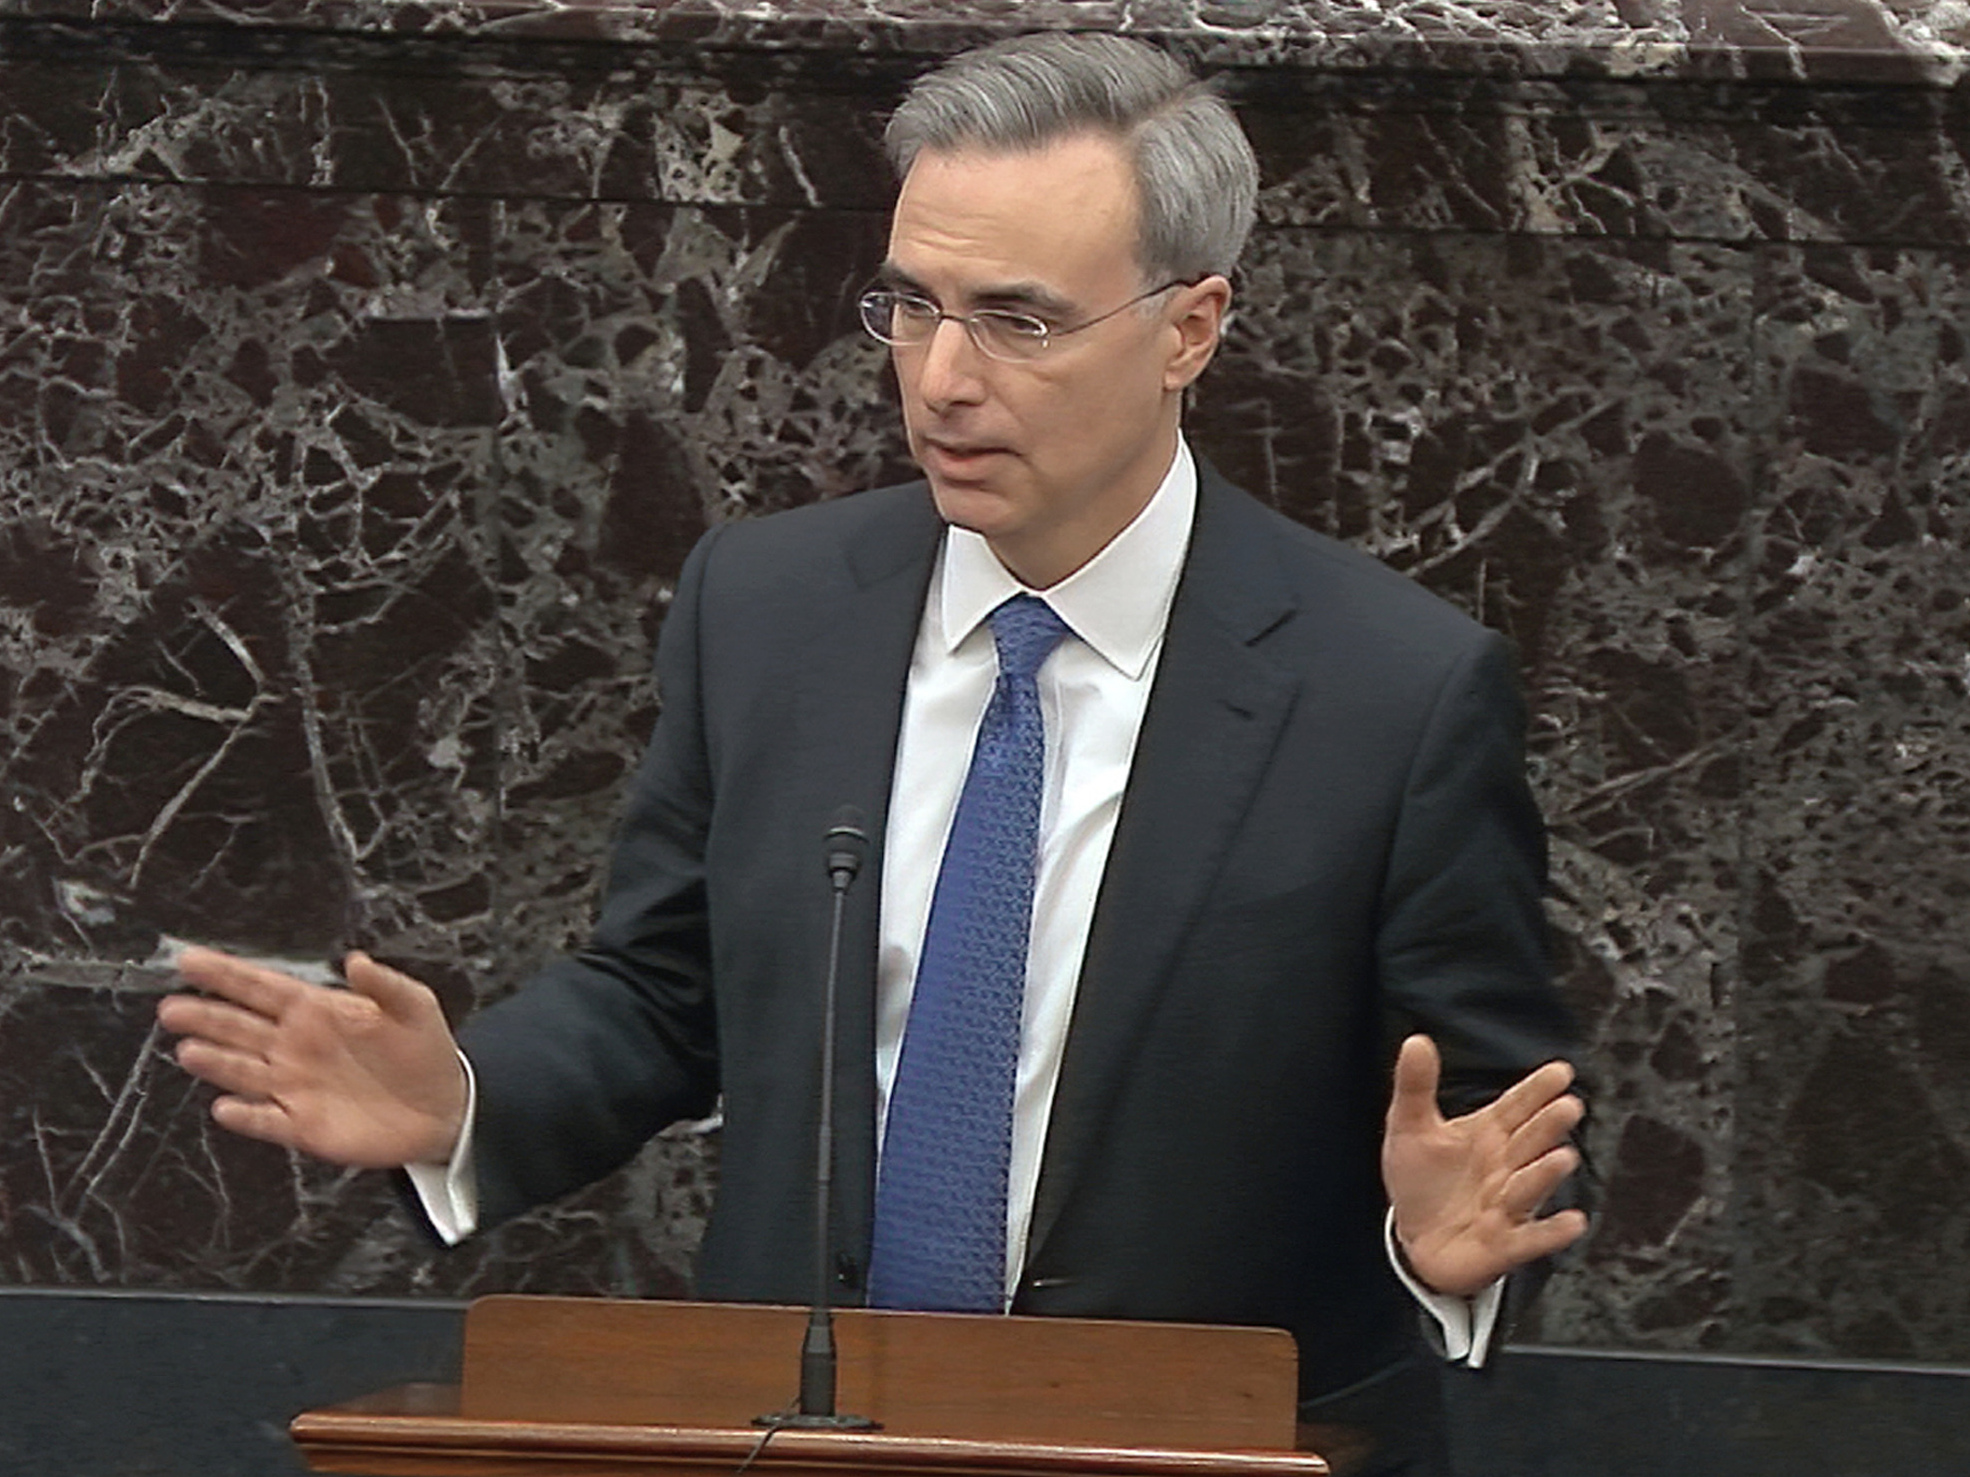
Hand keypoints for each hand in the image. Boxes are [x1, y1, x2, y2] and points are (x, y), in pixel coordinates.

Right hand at [157, 946, 467, 1168]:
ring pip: (244, 1071)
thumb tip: (355, 960)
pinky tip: (227, 1108)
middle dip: (205, 1017)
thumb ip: (385, 985)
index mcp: (317, 1011)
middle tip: (171, 1008)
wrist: (443, 1106)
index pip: (262, 988)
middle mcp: (295, 1046)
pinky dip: (247, 1116)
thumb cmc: (424, 1049)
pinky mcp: (303, 1125)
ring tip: (189, 1050)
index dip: (225, 974)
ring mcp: (295, 1086)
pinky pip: (267, 1120)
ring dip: (217, 1063)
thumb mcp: (414, 1006)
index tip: (188, 960)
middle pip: (240, 1027)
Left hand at [1381, 1034, 1586, 1297]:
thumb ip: (1416, 1085)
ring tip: (1563, 1157)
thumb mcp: (1409, 1126)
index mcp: (1489, 1134)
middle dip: (1548, 1126)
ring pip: (1530, 1186)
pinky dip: (1551, 1233)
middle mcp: (1506, 1166)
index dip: (1537, 1090)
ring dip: (1545, 1174)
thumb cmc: (1422, 1179)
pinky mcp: (1505, 1244)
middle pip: (1530, 1142)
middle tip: (1568, 1106)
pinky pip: (1531, 1239)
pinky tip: (1573, 1222)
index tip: (1561, 1071)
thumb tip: (1416, 1039)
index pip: (1517, 1106)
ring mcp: (1508, 1205)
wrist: (1415, 1240)